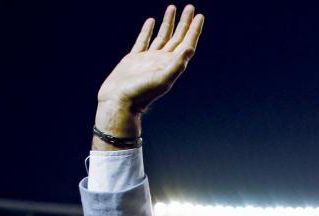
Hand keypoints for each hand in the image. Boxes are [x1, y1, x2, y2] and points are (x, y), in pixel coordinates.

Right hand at [93, 4, 205, 144]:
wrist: (119, 102)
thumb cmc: (140, 94)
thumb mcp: (161, 80)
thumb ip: (176, 65)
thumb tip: (188, 50)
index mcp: (171, 65)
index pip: (187, 44)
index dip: (194, 30)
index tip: (200, 16)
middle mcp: (162, 61)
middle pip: (177, 38)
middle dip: (184, 22)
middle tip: (190, 7)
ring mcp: (148, 59)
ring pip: (162, 36)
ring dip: (168, 23)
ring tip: (172, 8)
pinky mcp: (134, 59)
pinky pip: (143, 40)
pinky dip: (148, 30)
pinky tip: (151, 21)